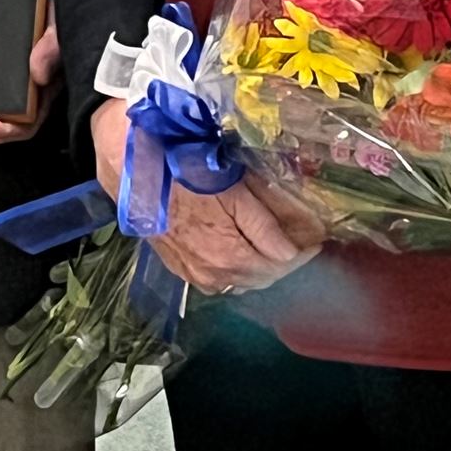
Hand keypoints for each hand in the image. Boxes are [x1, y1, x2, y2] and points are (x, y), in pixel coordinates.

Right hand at [90, 95, 321, 294]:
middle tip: (299, 240)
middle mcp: (213, 273)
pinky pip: (218, 280)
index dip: (302, 253)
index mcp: (229, 254)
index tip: (317, 240)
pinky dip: (237, 269)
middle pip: (263, 277)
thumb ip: (264, 222)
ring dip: (261, 266)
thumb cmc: (185, 169)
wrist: (133, 169)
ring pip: (241, 281)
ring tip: (274, 244)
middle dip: (284, 260)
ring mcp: (195, 274)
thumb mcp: (232, 188)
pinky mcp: (180, 269)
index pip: (280, 264)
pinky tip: (241, 250)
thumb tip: (293, 248)